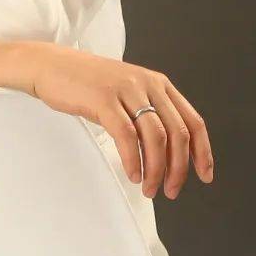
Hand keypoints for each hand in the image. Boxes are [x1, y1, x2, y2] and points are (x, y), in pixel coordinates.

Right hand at [27, 43, 213, 199]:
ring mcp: (125, 89)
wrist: (51, 65)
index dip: (203, 152)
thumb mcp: (127, 91)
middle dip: (178, 169)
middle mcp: (146, 83)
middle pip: (177, 133)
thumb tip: (171, 153)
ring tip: (148, 187)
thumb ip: (149, 111)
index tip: (204, 176)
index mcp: (157, 82)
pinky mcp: (104, 98)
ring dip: (156, 170)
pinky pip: (128, 136)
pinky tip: (133, 174)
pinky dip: (134, 161)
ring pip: (156, 137)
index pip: (192, 120)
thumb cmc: (87, 83)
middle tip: (169, 190)